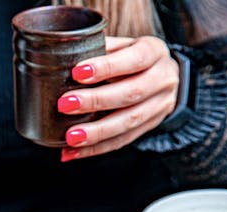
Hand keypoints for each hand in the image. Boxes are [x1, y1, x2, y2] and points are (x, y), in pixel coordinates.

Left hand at [57, 36, 178, 161]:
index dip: (106, 67)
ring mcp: (159, 106)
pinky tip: (72, 152)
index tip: (77, 72)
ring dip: (96, 132)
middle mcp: (163, 79)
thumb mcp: (122, 45)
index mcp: (154, 52)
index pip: (134, 59)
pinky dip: (94, 149)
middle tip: (65, 105)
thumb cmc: (131, 57)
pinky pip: (121, 141)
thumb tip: (63, 52)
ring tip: (70, 137)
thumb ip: (100, 48)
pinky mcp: (149, 127)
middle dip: (96, 101)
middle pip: (131, 93)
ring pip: (128, 122)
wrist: (163, 76)